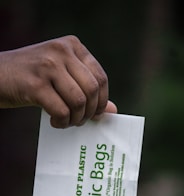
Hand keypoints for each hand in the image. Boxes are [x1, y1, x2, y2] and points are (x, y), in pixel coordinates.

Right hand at [0, 35, 116, 127]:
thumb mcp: (61, 76)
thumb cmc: (31, 77)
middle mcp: (61, 51)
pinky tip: (55, 122)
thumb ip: (86, 89)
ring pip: (79, 101)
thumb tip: (112, 111)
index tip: (96, 114)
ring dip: (76, 119)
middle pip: (92, 90)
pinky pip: (62, 110)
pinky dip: (62, 122)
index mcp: (72, 46)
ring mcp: (48, 66)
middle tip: (80, 121)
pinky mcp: (35, 84)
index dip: (102, 101)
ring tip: (68, 122)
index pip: (101, 77)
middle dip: (90, 112)